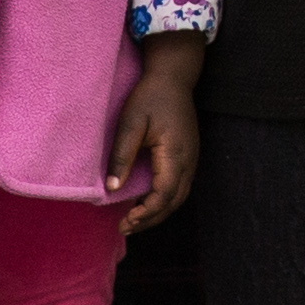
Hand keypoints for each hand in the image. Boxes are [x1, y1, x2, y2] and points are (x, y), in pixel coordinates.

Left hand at [108, 35, 202, 233]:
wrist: (173, 77)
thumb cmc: (150, 97)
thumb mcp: (130, 124)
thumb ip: (122, 156)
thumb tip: (112, 188)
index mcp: (175, 154)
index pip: (164, 195)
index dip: (146, 213)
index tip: (125, 221)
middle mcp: (189, 160)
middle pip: (174, 202)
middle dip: (150, 219)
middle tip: (125, 227)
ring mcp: (192, 158)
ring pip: (179, 196)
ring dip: (158, 212)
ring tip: (135, 220)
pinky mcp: (189, 155)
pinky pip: (181, 186)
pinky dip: (165, 200)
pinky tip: (148, 201)